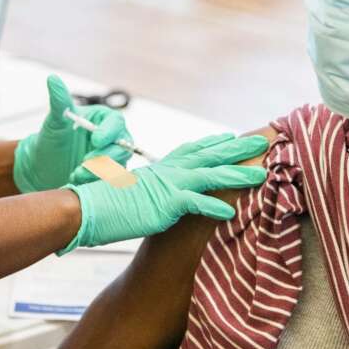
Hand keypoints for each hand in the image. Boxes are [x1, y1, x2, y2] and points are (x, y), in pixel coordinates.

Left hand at [13, 75, 132, 192]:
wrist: (42, 170)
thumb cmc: (50, 141)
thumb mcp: (54, 122)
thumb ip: (58, 102)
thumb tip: (52, 79)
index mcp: (102, 120)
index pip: (116, 122)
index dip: (109, 131)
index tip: (96, 140)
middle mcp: (111, 139)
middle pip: (122, 146)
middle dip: (104, 157)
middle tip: (83, 163)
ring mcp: (111, 159)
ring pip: (118, 166)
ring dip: (99, 172)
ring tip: (75, 174)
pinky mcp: (108, 178)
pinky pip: (111, 182)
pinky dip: (96, 183)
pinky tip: (78, 182)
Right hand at [60, 134, 268, 253]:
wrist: (85, 206)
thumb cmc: (104, 201)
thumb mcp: (133, 192)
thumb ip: (151, 191)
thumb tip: (157, 196)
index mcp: (161, 168)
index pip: (193, 150)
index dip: (214, 143)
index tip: (231, 136)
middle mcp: (168, 171)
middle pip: (210, 155)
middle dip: (238, 149)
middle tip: (263, 141)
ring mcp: (168, 185)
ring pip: (210, 175)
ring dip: (237, 174)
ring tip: (261, 175)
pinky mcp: (165, 203)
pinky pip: (196, 203)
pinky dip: (214, 206)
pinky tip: (232, 212)